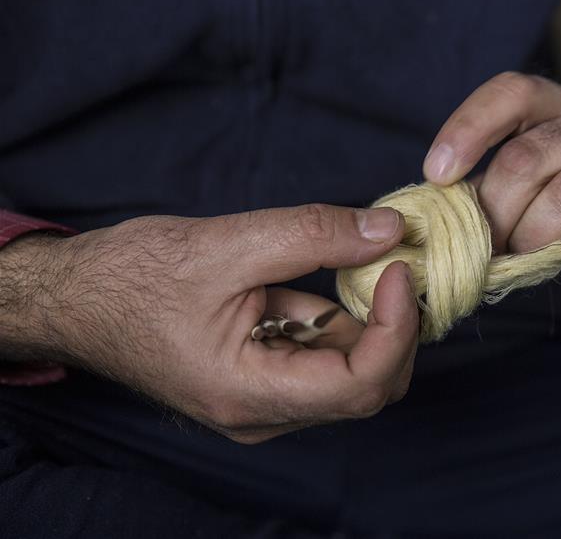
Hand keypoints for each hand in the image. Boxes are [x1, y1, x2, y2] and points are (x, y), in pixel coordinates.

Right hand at [0, 205, 417, 443]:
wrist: (77, 298)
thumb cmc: (132, 278)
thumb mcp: (227, 244)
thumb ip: (314, 235)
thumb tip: (388, 229)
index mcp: (250, 393)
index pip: (361, 385)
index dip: (397, 327)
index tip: (400, 268)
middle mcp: (262, 413)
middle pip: (365, 387)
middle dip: (394, 326)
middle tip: (397, 264)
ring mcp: (262, 402)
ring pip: (347, 373)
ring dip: (368, 319)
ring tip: (368, 263)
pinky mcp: (260, 381)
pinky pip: (318, 359)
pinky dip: (336, 319)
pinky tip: (325, 280)